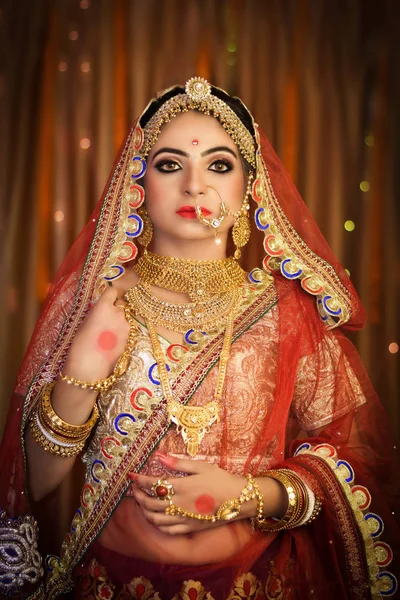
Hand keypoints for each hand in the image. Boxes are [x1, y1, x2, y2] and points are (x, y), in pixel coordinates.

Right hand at [63, 285, 130, 381]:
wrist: (88, 367)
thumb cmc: (80, 345)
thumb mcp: (85, 324)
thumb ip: (97, 314)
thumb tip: (102, 311)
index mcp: (104, 306)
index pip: (112, 291)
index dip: (110, 295)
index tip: (107, 300)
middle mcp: (118, 313)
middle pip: (120, 305)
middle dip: (115, 310)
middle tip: (106, 320)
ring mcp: (126, 326)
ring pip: (125, 319)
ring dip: (119, 323)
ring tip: (108, 335)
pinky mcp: (130, 339)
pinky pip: (126, 331)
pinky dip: (121, 334)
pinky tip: (112, 343)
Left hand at [128, 454, 254, 535]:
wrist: (238, 499)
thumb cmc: (220, 479)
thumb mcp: (201, 466)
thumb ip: (178, 463)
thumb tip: (158, 456)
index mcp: (181, 486)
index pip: (152, 484)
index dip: (139, 480)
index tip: (131, 475)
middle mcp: (179, 504)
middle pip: (150, 503)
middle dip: (138, 495)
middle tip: (134, 489)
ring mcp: (183, 518)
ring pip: (155, 518)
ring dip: (144, 510)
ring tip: (142, 502)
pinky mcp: (189, 528)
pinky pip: (167, 530)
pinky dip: (157, 524)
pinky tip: (155, 517)